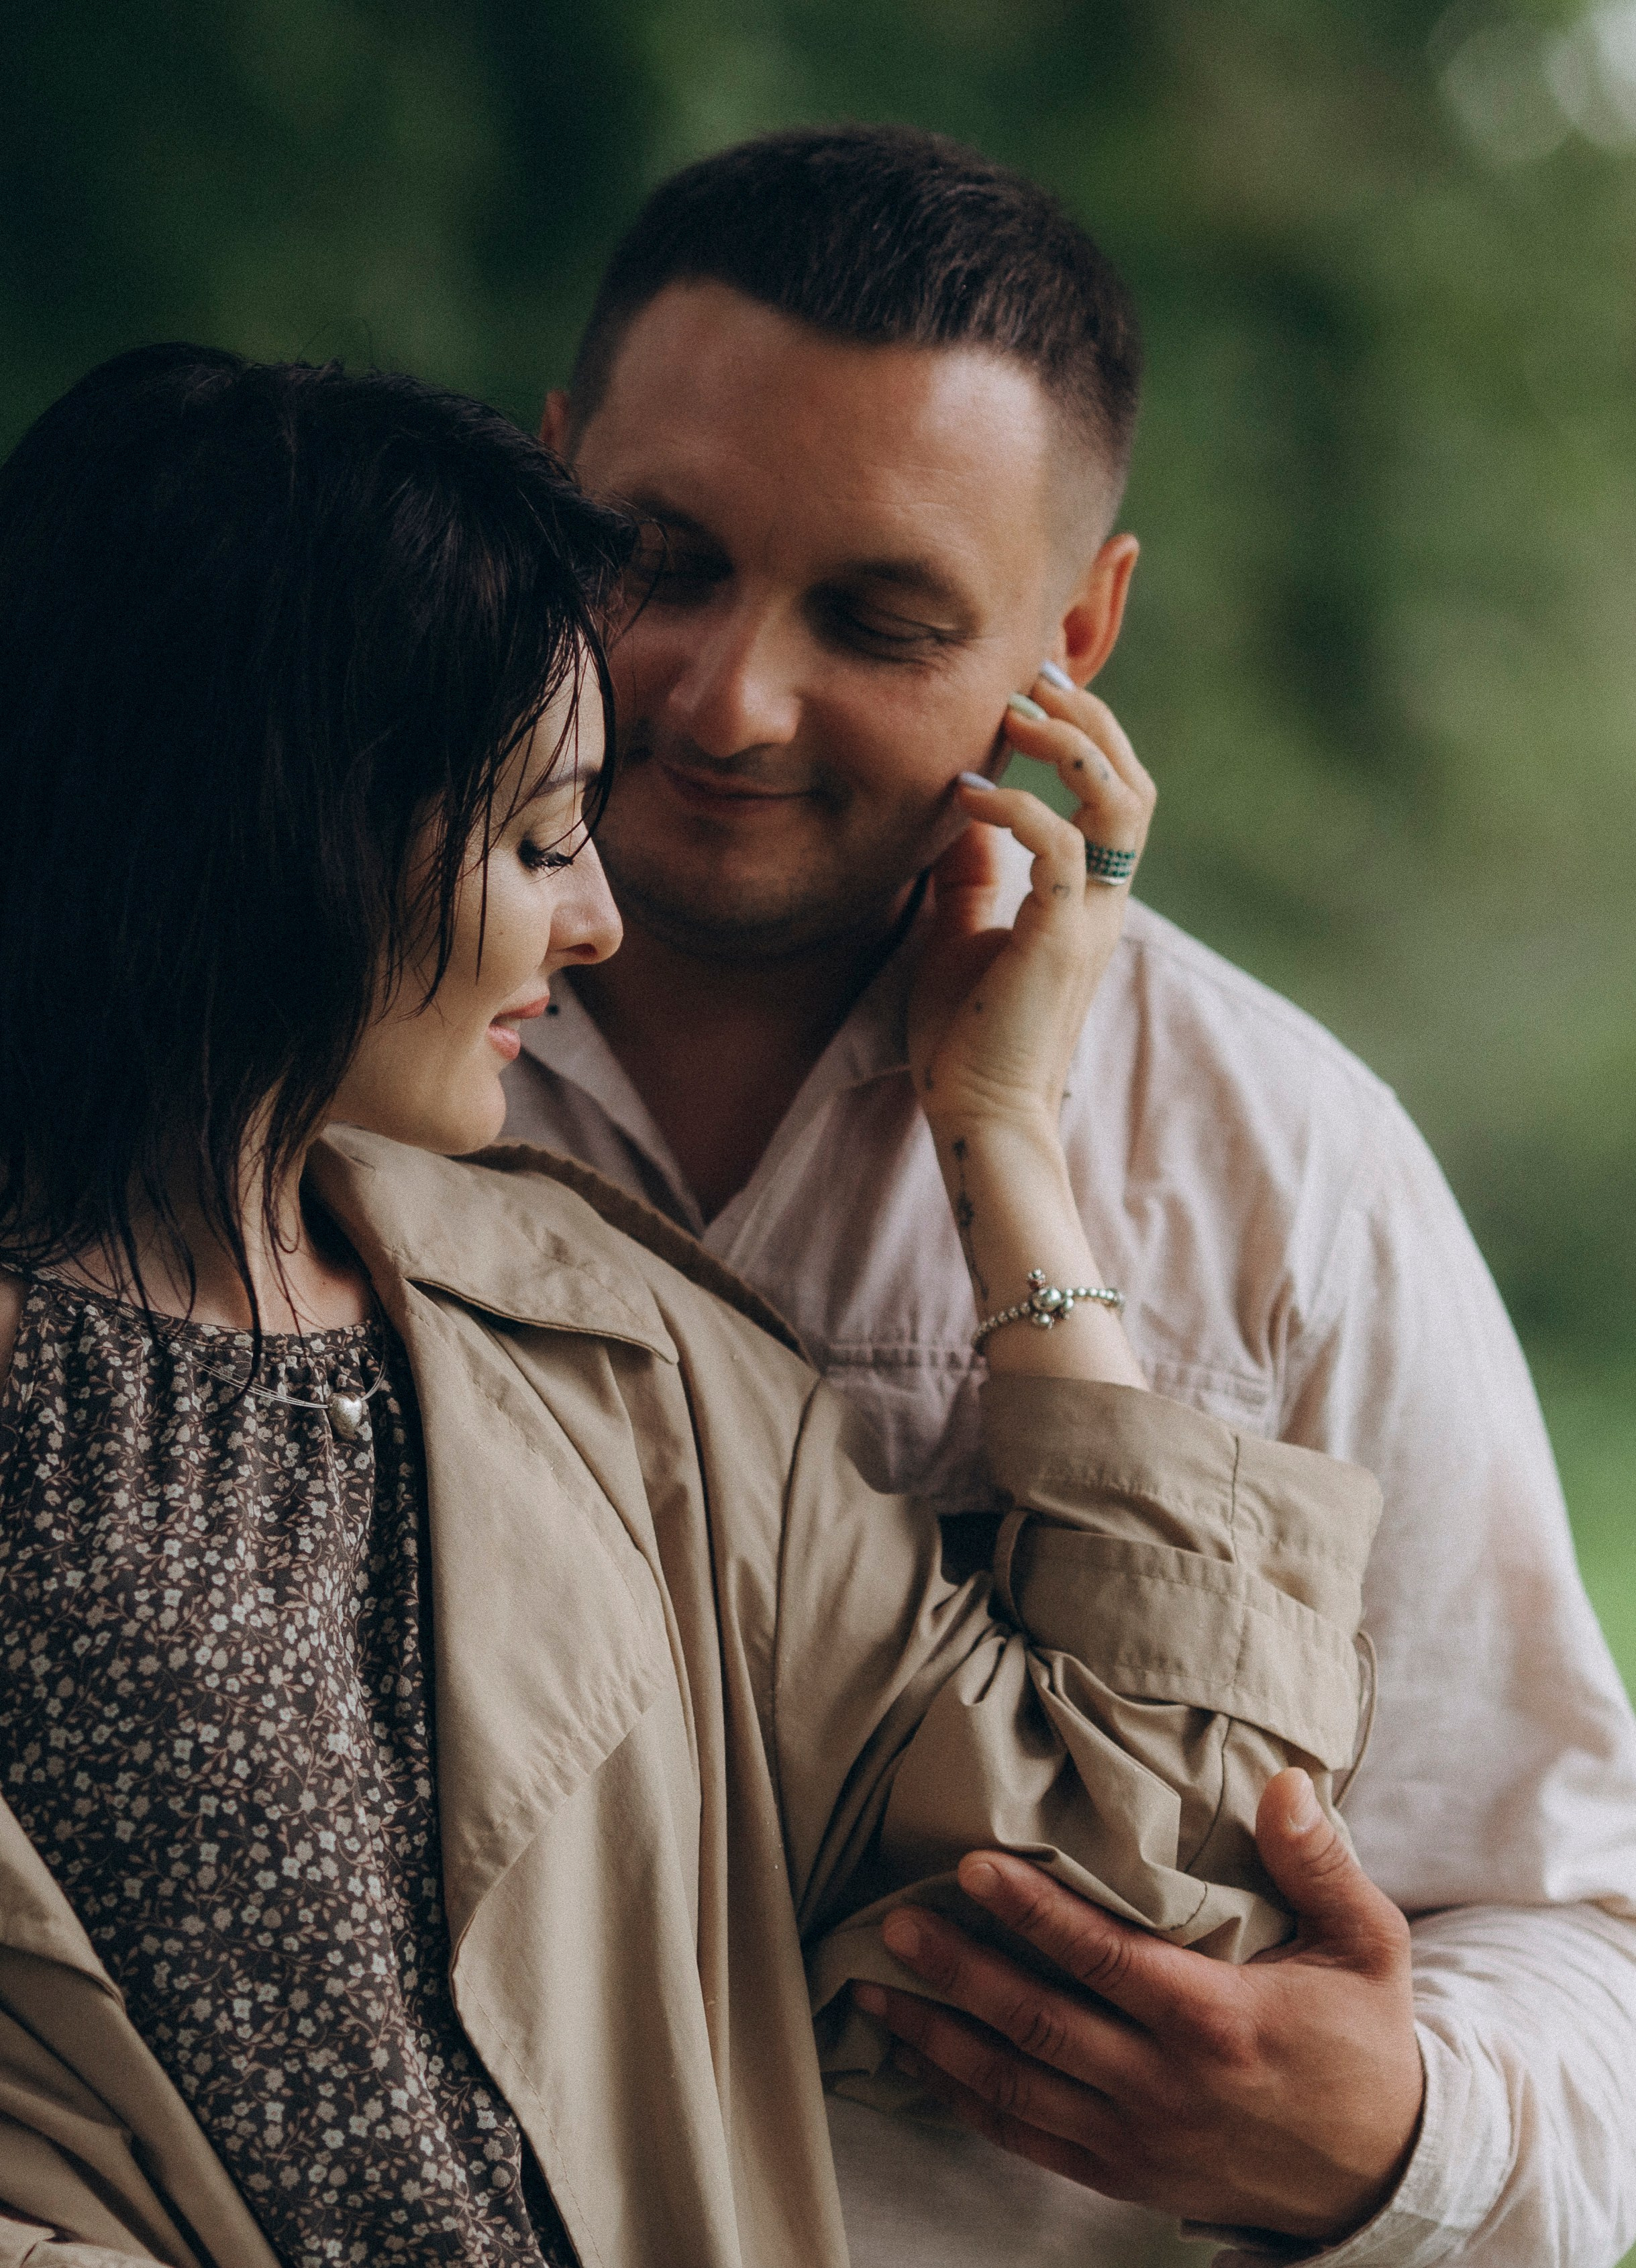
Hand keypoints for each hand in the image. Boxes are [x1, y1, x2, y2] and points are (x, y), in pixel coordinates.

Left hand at [854, 1771, 1423, 2243]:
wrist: (1381, 2178)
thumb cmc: (1365, 2043)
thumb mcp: (1367, 1945)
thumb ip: (1320, 1862)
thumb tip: (1282, 1782)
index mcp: (1218, 2020)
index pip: (1105, 1959)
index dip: (1035, 1913)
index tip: (974, 1867)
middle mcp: (1164, 2085)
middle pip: (1039, 2023)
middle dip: (958, 1972)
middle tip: (897, 1924)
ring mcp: (1136, 2138)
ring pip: (1014, 2087)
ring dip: (937, 2040)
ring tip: (873, 1993)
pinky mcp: (1120, 2174)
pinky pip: (1024, 2138)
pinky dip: (962, 2101)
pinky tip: (918, 2061)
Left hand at [906, 675, 1153, 1140]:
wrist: (978, 1115)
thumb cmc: (967, 1038)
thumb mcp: (959, 932)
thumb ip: (970, 871)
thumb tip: (958, 806)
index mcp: (1084, 901)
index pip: (1112, 797)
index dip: (1087, 734)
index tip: (1035, 690)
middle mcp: (1101, 903)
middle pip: (1132, 784)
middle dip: (1090, 719)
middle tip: (1036, 673)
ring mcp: (1088, 921)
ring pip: (1119, 803)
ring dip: (1071, 745)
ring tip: (1015, 712)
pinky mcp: (1059, 941)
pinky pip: (1058, 849)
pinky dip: (1017, 808)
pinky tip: (967, 794)